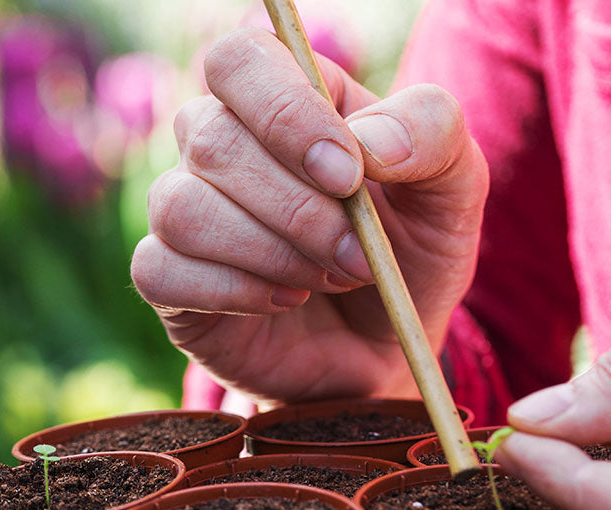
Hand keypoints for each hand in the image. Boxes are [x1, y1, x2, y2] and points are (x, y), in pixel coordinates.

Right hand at [131, 27, 487, 403]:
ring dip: (269, 253)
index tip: (348, 177)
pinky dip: (232, 292)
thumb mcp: (452, 192)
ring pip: (182, 207)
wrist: (383, 348)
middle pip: (210, 137)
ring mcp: (187, 215)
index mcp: (285, 103)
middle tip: (358, 258)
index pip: (240, 60)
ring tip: (326, 280)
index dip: (286, 112)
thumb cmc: (410, 259)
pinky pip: (158, 269)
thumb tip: (369, 141)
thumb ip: (433, 134)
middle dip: (297, 210)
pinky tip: (282, 303)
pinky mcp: (169, 281)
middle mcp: (221, 149)